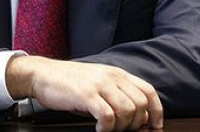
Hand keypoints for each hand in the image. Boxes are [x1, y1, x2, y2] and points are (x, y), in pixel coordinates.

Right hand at [6, 56, 162, 131]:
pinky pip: (107, 116)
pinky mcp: (86, 94)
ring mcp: (99, 84)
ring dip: (120, 127)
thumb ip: (119, 96)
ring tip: (108, 129)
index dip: (156, 111)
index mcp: (117, 73)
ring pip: (127, 111)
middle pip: (140, 104)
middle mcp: (112, 76)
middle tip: (121, 130)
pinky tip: (98, 129)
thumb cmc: (70, 82)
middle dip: (135, 124)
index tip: (155, 127)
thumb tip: (141, 116)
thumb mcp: (99, 84)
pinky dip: (106, 128)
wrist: (43, 75)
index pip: (148, 91)